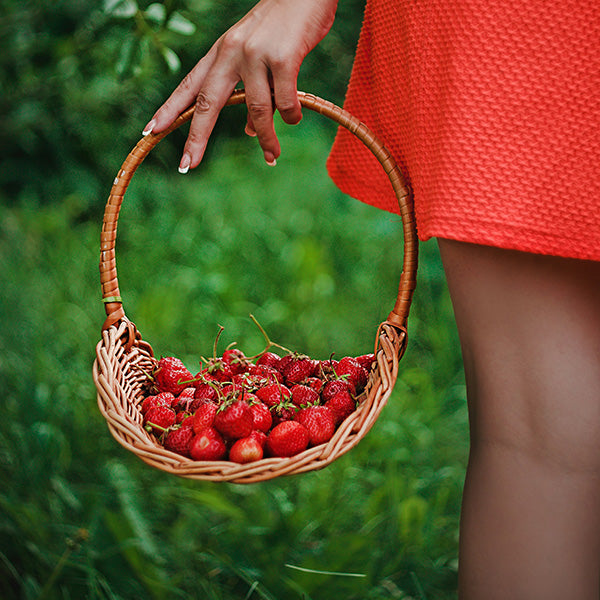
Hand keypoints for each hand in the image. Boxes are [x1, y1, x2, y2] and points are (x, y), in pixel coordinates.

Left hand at [142, 0, 338, 171]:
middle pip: (207, 103)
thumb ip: (251, 94)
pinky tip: (295, 119)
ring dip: (266, 139)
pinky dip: (291, 116)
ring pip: (256, 110)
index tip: (150, 132)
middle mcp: (231, 52)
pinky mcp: (283, 58)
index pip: (189, 86)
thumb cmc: (282, 28)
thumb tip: (252, 132)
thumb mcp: (257, 58)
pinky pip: (285, 101)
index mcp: (220, 52)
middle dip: (196, 137)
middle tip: (186, 165)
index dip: (169, 110)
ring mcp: (255, 54)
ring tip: (272, 157)